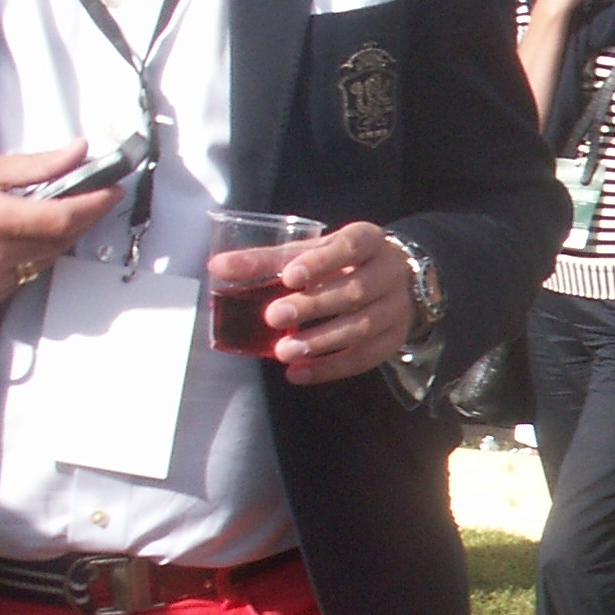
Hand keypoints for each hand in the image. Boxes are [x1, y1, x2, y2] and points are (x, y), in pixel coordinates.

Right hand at [0, 147, 122, 310]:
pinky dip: (23, 261)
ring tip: (25, 220)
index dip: (95, 204)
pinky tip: (1, 245)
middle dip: (75, 219)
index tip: (111, 191)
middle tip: (81, 199)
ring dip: (48, 241)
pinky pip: (21, 280)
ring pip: (43, 262)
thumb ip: (34, 167)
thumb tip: (78, 153)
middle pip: (59, 241)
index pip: (63, 217)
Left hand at [254, 222, 415, 383]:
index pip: (349, 248)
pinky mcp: (395, 338)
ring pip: (362, 327)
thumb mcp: (312, 250)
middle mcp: (390, 273)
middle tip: (273, 316)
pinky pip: (365, 358)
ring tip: (283, 351)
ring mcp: (397, 308)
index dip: (321, 263)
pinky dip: (330, 368)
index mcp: (369, 241)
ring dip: (321, 341)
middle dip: (313, 306)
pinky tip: (299, 373)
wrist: (395, 278)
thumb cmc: (341, 262)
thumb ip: (268, 260)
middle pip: (355, 292)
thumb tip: (217, 268)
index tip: (290, 276)